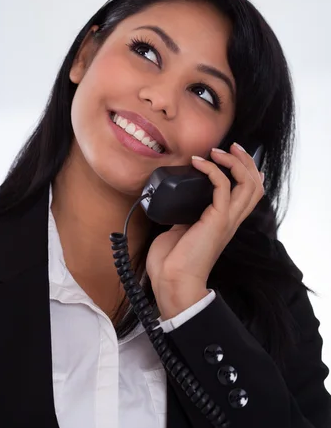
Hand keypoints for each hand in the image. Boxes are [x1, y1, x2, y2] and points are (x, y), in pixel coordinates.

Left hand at [145, 143, 264, 320]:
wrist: (172, 280)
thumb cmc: (173, 260)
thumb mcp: (180, 228)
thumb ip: (185, 213)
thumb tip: (177, 200)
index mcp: (224, 221)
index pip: (249, 193)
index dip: (246, 170)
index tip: (230, 154)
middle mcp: (231, 219)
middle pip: (254, 184)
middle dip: (245, 161)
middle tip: (230, 146)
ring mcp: (226, 220)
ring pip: (247, 184)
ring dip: (234, 162)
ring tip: (217, 151)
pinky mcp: (216, 220)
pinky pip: (221, 186)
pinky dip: (211, 170)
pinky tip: (199, 163)